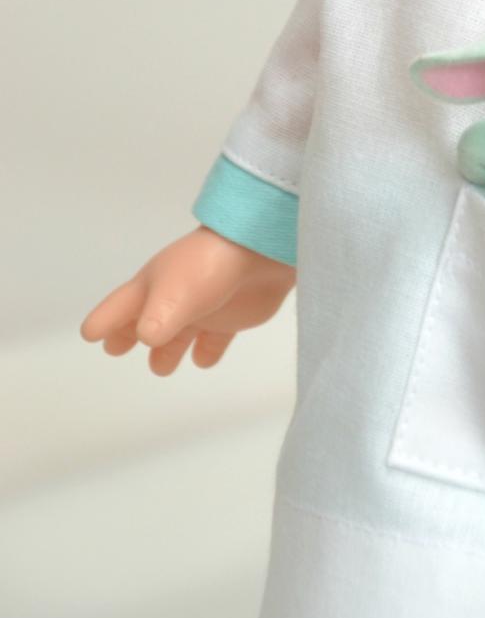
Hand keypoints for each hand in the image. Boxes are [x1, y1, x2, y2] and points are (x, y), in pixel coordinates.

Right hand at [80, 226, 295, 375]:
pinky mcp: (232, 317)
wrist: (263, 251)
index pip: (119, 306)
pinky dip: (207, 351)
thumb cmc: (208, 267)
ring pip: (178, 335)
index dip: (104, 320)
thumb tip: (144, 339)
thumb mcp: (173, 293)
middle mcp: (174, 298)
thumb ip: (156, 319)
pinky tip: (203, 359)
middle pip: (144, 321)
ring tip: (160, 367)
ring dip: (167, 351)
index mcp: (153, 287)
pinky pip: (215, 340)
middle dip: (127, 334)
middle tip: (114, 349)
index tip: (89, 334)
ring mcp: (204, 307)